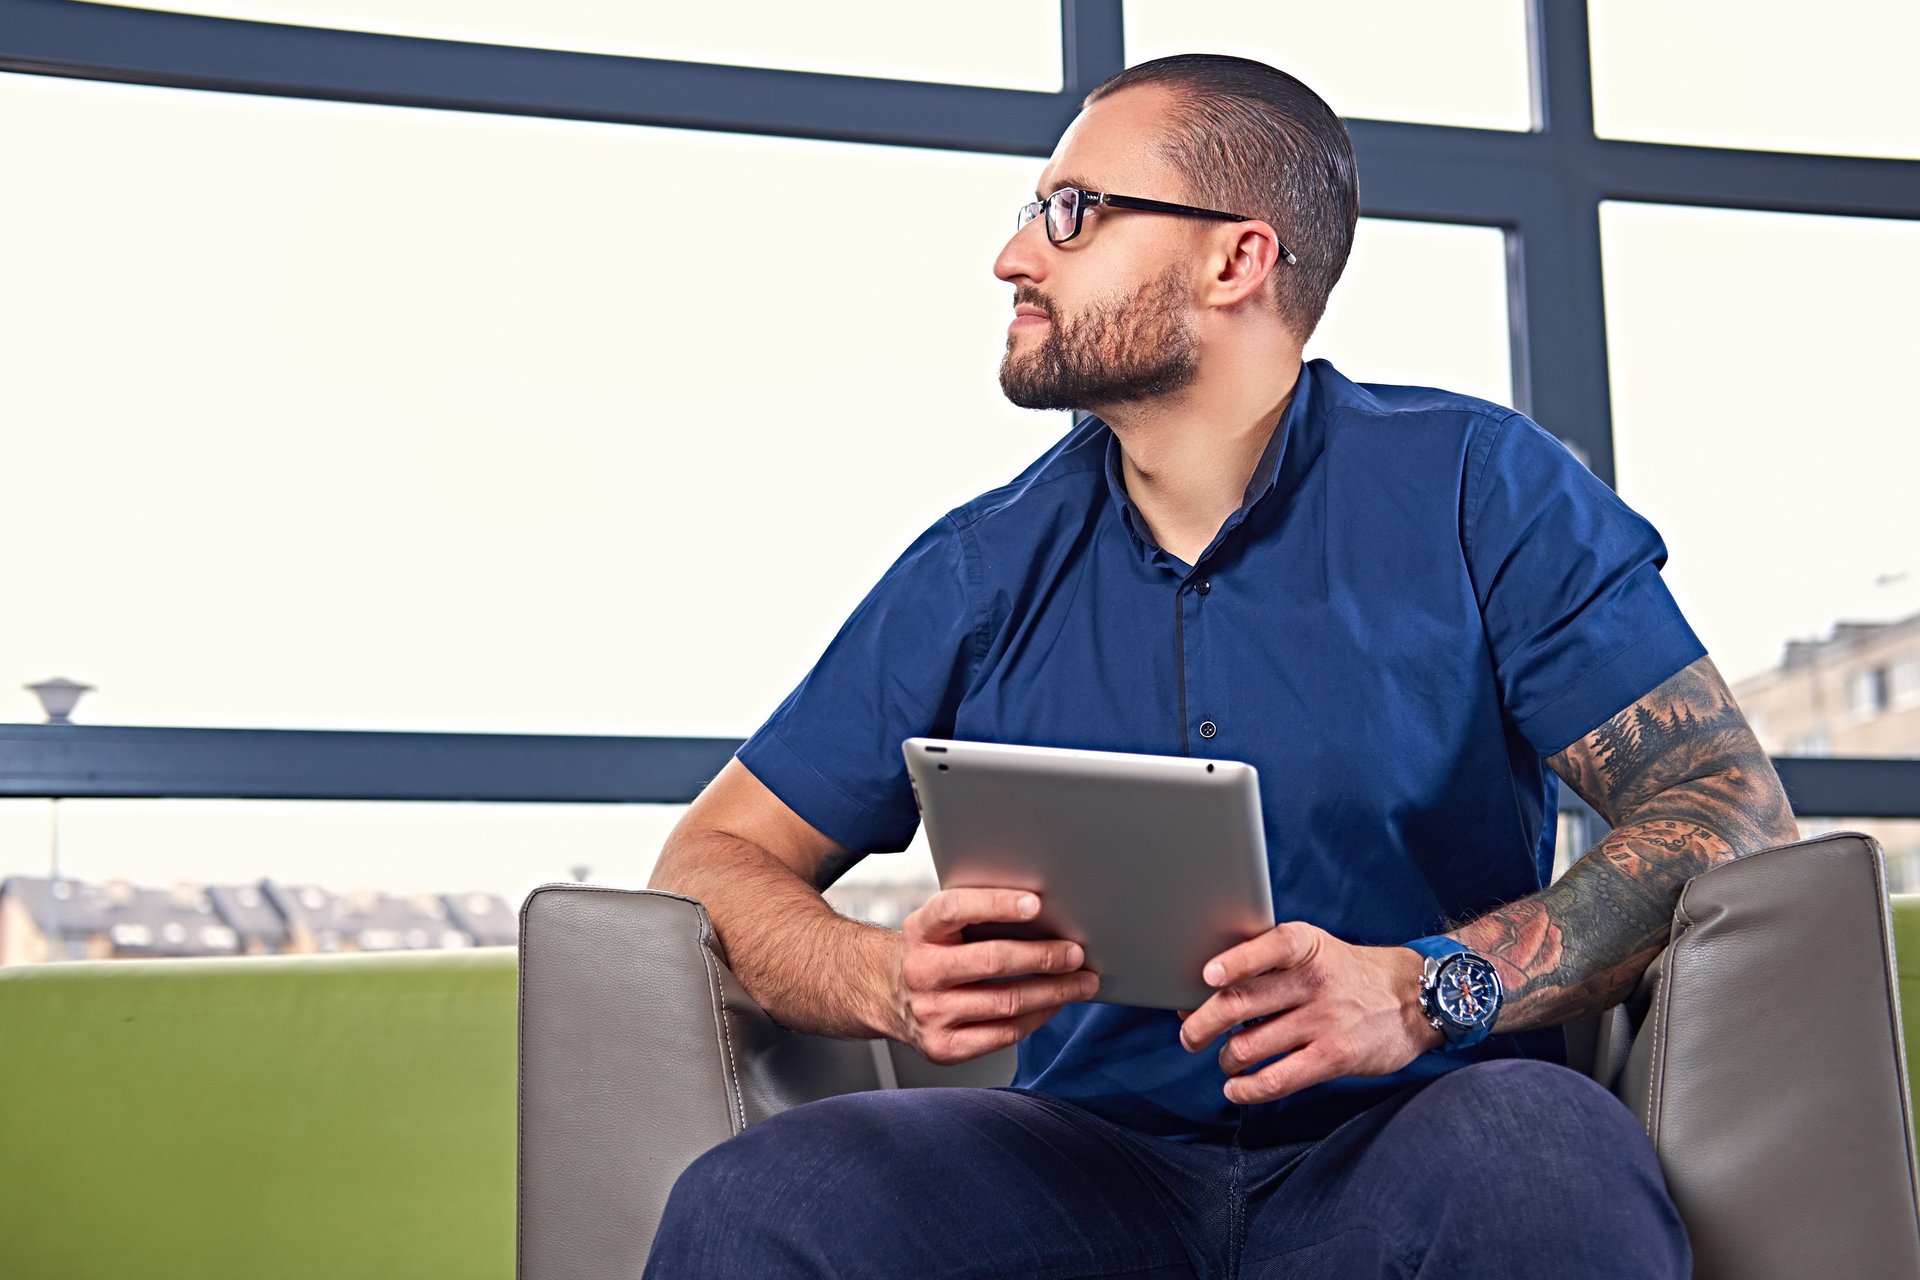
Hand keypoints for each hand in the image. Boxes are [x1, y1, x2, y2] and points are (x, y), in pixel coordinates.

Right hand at [889, 887, 1099, 1064]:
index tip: (1036, 903)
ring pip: (1006, 1002)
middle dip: (1043, 956)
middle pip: (991, 960)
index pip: (955, 909)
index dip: (996, 904)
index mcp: (920, 930)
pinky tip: (1055, 1004)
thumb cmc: (930, 951)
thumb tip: (1041, 909)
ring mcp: (931, 1013)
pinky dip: (1038, 1017)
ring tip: (1081, 982)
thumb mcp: (938, 924)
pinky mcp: (943, 1047)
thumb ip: (976, 913)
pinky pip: (1004, 1033)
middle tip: (1075, 952)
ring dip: (1054, 991)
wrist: (887, 994)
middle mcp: (921, 971)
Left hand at [1177, 921, 1442, 1103]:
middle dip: (1200, 1024)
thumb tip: (1200, 993)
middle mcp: (1312, 981)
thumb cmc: (1345, 973)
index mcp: (1304, 946)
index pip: (1266, 947)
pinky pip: (1276, 1079)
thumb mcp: (1314, 949)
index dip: (1233, 962)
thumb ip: (1264, 964)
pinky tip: (1236, 1088)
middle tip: (1189, 1035)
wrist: (1413, 997)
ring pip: (1248, 1045)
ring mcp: (1324, 1021)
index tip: (1206, 977)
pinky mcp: (1333, 1057)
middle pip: (1239, 1003)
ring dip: (1225, 1058)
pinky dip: (1246, 1089)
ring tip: (1227, 1059)